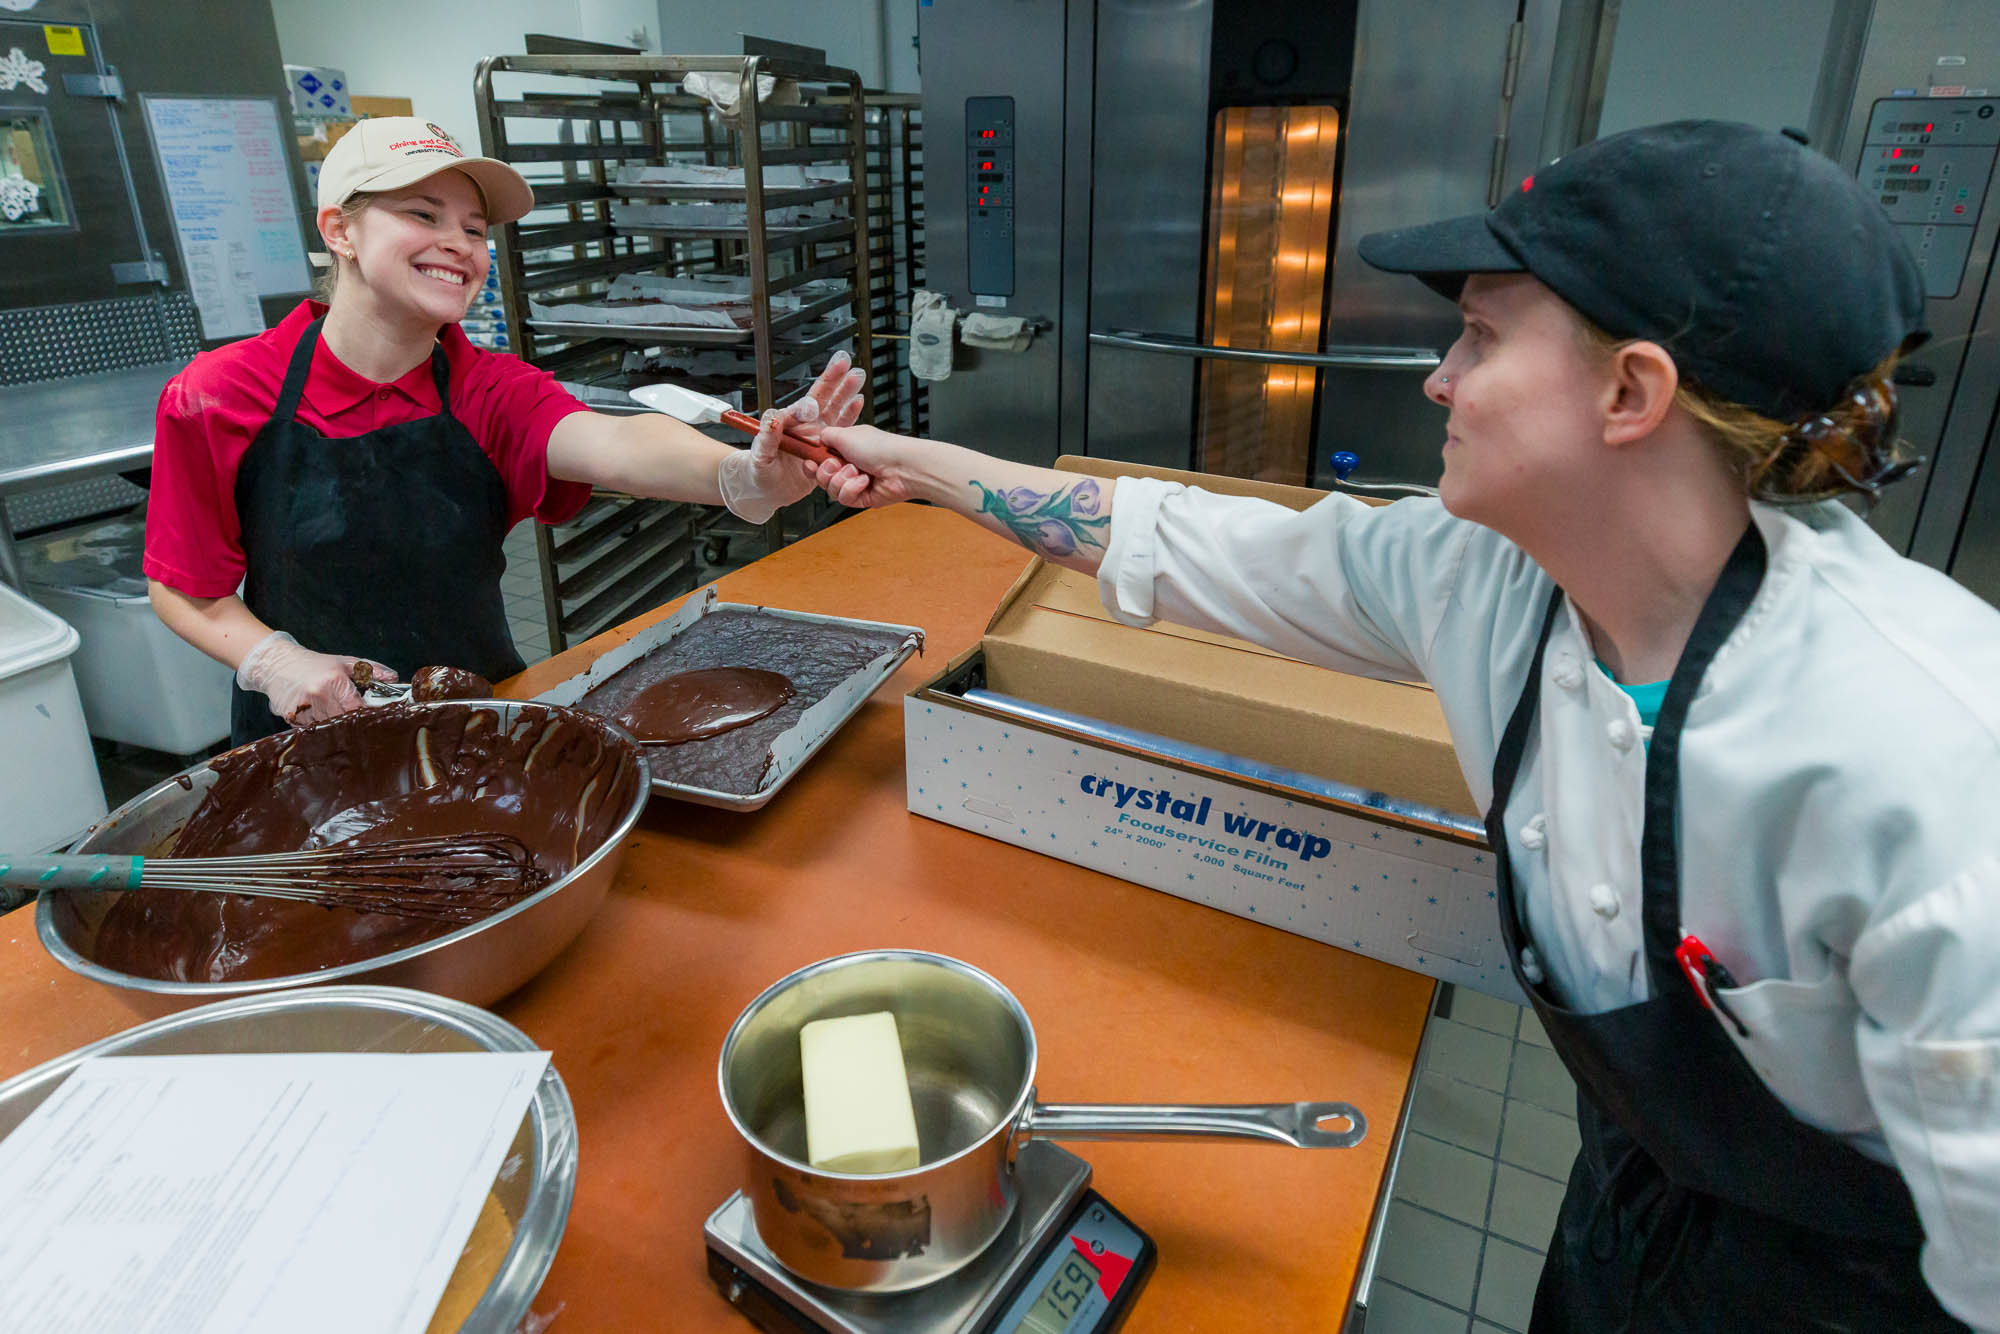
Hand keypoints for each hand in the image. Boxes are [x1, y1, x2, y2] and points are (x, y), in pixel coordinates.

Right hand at [235, 630, 395, 727]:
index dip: (365, 716)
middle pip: (343, 720)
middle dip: (350, 722)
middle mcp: (318, 694)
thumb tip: (394, 678)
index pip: (357, 708)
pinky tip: (314, 712)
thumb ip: (372, 671)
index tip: (372, 719)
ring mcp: (302, 707)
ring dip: (332, 723)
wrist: (276, 663)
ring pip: (327, 726)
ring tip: (331, 711)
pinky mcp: (290, 716)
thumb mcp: (345, 662)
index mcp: (334, 680)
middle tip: (355, 721)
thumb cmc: (314, 663)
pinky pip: (310, 727)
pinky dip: (316, 724)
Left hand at [717, 354, 867, 522]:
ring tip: (857, 376)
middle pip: (823, 397)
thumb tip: (773, 419)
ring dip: (846, 393)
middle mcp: (805, 426)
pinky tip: (858, 402)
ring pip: (835, 409)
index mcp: (789, 424)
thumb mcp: (760, 454)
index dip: (819, 387)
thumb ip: (767, 437)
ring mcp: (817, 436)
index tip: (830, 380)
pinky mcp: (827, 449)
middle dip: (836, 380)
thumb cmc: (758, 470)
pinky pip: (842, 430)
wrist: (766, 489)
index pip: (806, 402)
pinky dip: (851, 415)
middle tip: (846, 362)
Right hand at [810, 423, 926, 508]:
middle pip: (822, 476)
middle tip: (837, 464)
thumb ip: (826, 435)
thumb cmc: (880, 448)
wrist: (902, 467)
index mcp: (845, 448)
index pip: (820, 459)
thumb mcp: (845, 435)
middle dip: (826, 471)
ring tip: (857, 472)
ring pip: (831, 490)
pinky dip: (852, 489)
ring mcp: (855, 482)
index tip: (810, 462)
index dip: (812, 463)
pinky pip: (844, 498)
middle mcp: (850, 465)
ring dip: (842, 480)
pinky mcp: (862, 498)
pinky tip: (865, 482)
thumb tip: (818, 438)